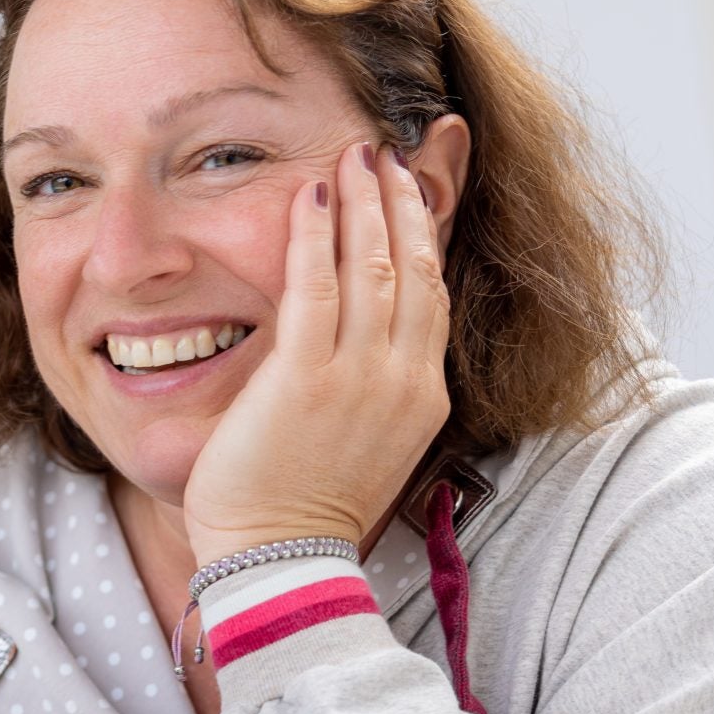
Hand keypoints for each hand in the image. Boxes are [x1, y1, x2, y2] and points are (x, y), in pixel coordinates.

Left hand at [183, 141, 450, 563]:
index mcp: (422, 396)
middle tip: (386, 151)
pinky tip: (308, 191)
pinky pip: (314, 286)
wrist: (282, 561)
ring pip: (373, 265)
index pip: (432, 295)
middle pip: (414, 267)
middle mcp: (403, 380)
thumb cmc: (305, 510)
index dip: (425, 235)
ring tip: (354, 154)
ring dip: (364, 201)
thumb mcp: (362, 442)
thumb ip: (369, 389)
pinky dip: (313, 232)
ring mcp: (359, 378)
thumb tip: (358, 348)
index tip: (415, 189)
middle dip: (402, 201)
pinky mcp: (305, 379)